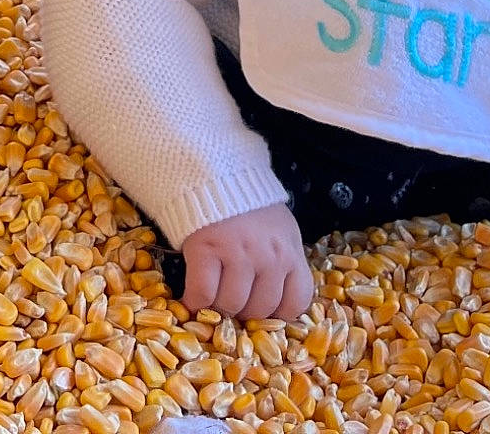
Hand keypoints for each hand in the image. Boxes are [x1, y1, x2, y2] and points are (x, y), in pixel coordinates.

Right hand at [182, 204, 312, 321]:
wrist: (217, 175)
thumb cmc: (251, 209)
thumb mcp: (280, 232)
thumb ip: (282, 263)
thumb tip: (274, 305)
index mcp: (290, 253)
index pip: (296, 303)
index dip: (277, 313)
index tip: (262, 309)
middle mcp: (269, 257)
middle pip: (260, 309)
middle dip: (244, 310)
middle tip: (232, 298)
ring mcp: (238, 254)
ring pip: (231, 305)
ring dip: (219, 306)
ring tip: (213, 293)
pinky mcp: (206, 249)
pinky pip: (202, 294)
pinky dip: (195, 301)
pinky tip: (193, 296)